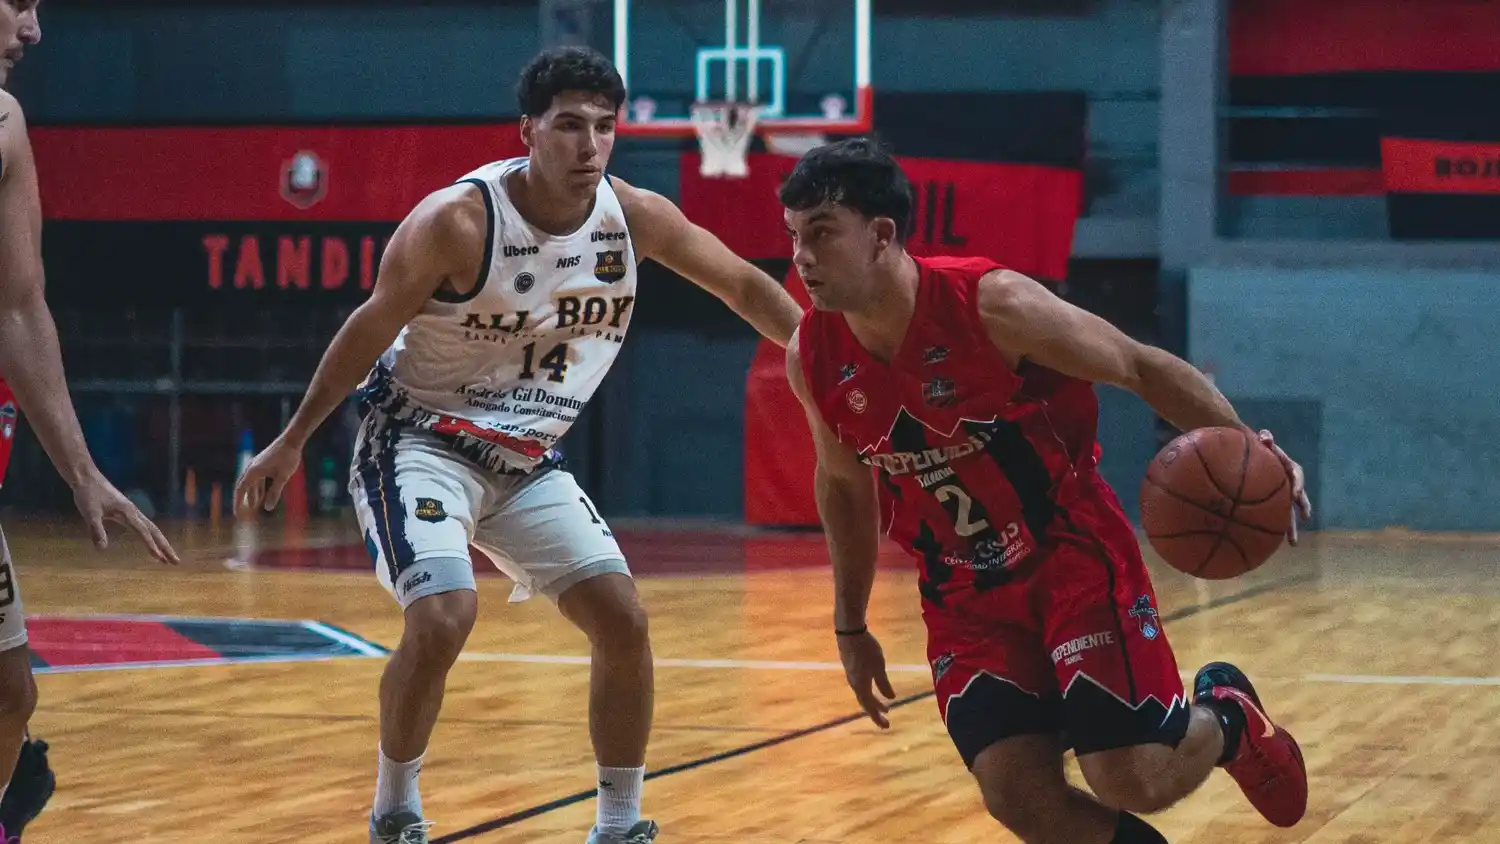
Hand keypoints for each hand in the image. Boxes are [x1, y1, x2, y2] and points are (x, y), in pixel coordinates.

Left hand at [72, 472, 179, 563]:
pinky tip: (150, 543)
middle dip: (165, 547)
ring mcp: (132, 511)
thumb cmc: (87, 494)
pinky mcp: (126, 511)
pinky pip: (144, 526)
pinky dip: (151, 536)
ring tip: (166, 557)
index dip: (151, 546)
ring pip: (151, 529)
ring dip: (160, 543)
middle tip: (175, 562)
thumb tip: (102, 549)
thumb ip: (96, 531)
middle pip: (155, 531)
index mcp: (127, 512)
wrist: (86, 477)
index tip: (159, 559)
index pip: (143, 532)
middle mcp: (134, 512)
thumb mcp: (89, 513)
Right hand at [233, 435, 303, 517]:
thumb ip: (275, 493)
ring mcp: (257, 464)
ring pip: (251, 483)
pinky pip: (258, 478)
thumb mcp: (282, 477)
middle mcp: (251, 467)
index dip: (238, 503)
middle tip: (243, 514)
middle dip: (243, 500)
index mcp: (253, 471)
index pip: (241, 490)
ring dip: (252, 495)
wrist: (292, 440)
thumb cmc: (288, 458)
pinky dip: (258, 488)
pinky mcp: (263, 462)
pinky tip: (262, 495)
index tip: (237, 514)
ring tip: (253, 507)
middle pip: (243, 487)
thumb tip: (267, 509)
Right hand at [837, 629, 896, 727]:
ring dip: (873, 701)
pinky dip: (869, 691)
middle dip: (876, 711)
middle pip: (865, 701)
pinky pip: (860, 685)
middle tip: (887, 718)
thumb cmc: (866, 650)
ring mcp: (851, 674)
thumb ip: (884, 683)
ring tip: (884, 705)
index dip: (878, 717)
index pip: (869, 706)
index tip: (886, 726)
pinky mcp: (851, 666)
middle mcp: (854, 683)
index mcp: (861, 686)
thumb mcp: (879, 667)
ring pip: (863, 693)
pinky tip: (873, 686)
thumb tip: (890, 698)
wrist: (849, 631)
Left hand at [1256, 429, 1311, 545]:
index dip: (1298, 484)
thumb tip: (1265, 436)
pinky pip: (1273, 517)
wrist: (1246, 455)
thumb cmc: (1253, 446)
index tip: (1294, 494)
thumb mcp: (1259, 441)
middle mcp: (1287, 482)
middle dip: (1303, 507)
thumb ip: (1264, 438)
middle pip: (1299, 497)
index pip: (1297, 474)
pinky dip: (1272, 529)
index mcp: (1287, 467)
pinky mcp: (1270, 504)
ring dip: (1291, 528)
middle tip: (1306, 516)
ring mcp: (1280, 495)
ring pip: (1288, 513)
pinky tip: (1268, 543)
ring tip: (1292, 543)